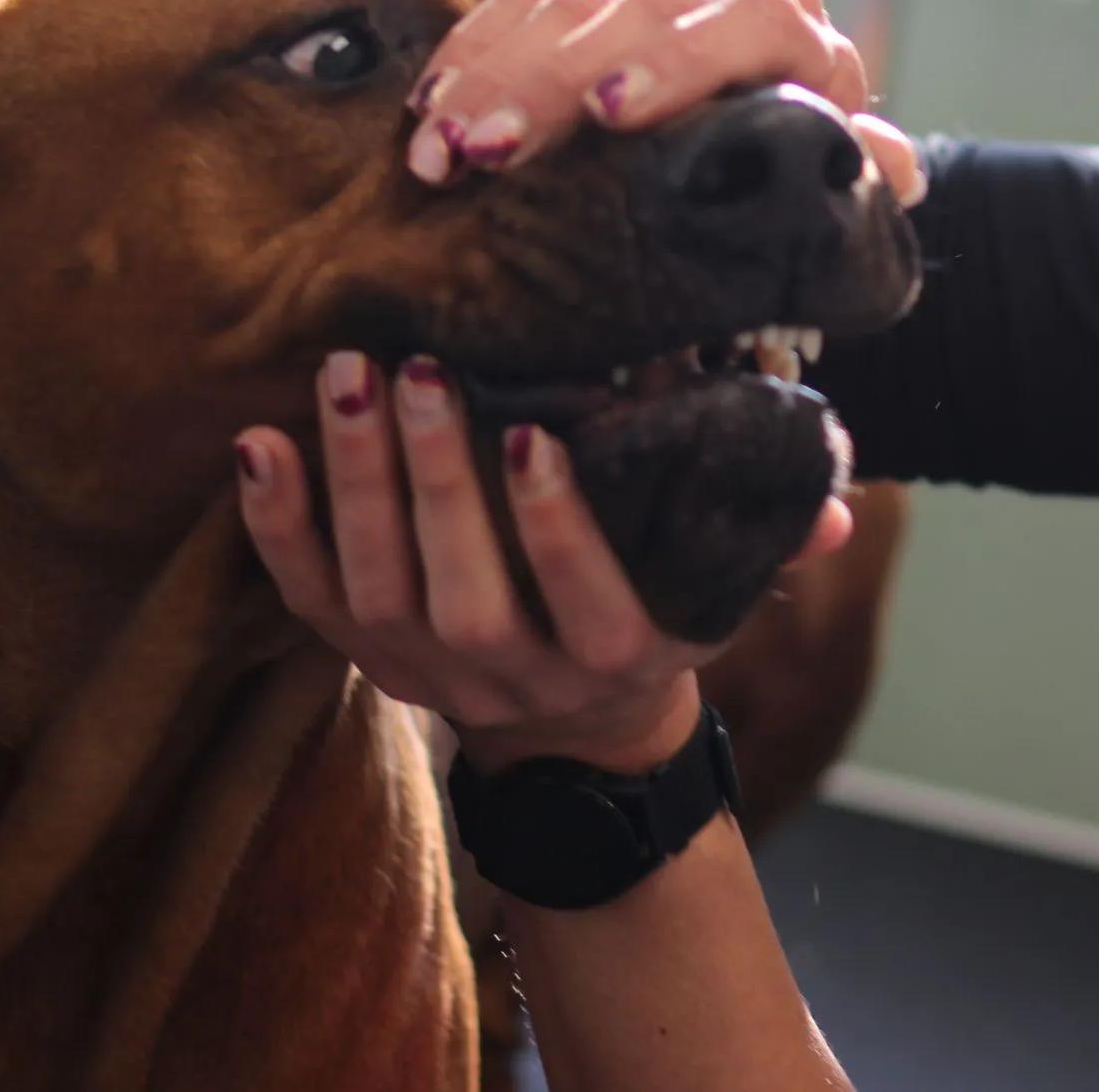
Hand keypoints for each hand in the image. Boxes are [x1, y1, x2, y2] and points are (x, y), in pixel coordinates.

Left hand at [233, 351, 854, 770]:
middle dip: (435, 478)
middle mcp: (516, 680)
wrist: (570, 731)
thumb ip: (774, 537)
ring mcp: (429, 677)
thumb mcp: (720, 583)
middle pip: (464, 593)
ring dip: (355, 480)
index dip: (557, 525)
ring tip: (348, 374)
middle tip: (417, 366)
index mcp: (616, 655)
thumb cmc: (658, 607)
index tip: (538, 433)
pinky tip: (258, 442)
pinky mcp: (363, 658)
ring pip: (377, 590)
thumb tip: (840, 504)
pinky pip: (305, 600)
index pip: (586, 600)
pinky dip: (274, 525)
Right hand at [407, 0, 923, 205]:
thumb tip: (899, 174)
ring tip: (438, 142)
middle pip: (637, 8)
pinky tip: (432, 102)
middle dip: (550, 78)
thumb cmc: (781, 163)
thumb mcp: (817, 170)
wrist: (752, 116)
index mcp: (795, 27)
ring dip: (494, 70)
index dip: (677, 63)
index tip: (614, 112)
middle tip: (484, 146)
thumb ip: (846, 164)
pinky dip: (476, 49)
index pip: (744, 24)